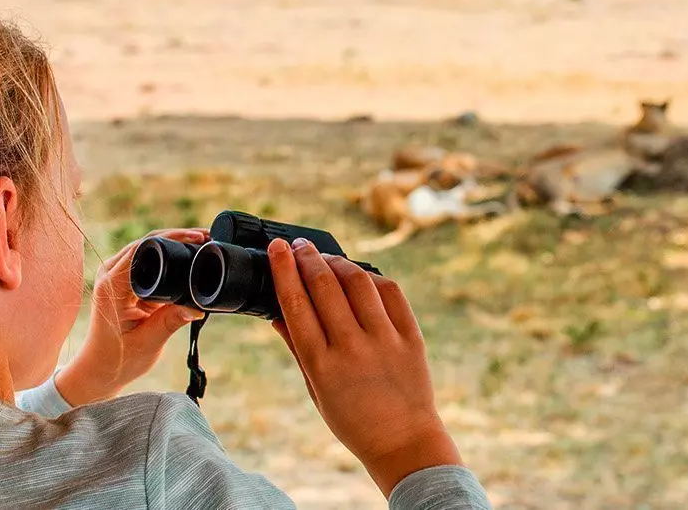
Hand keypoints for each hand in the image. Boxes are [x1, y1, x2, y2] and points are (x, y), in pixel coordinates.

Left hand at [58, 228, 209, 405]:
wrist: (99, 369)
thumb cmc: (117, 359)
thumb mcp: (149, 342)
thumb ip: (172, 321)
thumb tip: (199, 306)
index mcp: (112, 286)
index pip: (142, 249)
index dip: (173, 238)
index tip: (198, 239)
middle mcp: (110, 275)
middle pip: (146, 242)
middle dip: (178, 237)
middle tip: (207, 238)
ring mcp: (116, 277)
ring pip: (148, 250)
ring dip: (174, 246)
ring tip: (202, 246)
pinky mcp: (125, 283)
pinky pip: (148, 263)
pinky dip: (168, 260)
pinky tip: (187, 261)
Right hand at [266, 237, 460, 496]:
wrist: (403, 441)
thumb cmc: (352, 420)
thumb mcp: (316, 389)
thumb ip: (298, 348)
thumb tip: (276, 313)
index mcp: (321, 365)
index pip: (295, 303)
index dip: (283, 269)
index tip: (276, 248)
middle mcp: (352, 348)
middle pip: (324, 285)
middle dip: (307, 257)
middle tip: (298, 245)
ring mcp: (385, 341)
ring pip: (357, 282)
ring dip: (337, 261)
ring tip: (325, 257)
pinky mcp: (411, 337)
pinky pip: (390, 292)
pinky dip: (371, 278)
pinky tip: (360, 275)